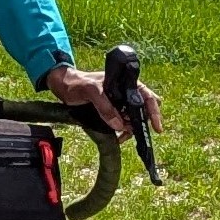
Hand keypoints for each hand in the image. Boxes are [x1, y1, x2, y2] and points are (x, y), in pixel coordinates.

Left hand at [45, 65, 163, 138]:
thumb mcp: (91, 91)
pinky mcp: (110, 113)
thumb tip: (119, 125)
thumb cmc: (77, 82)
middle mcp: (125, 94)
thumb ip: (105, 106)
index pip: (147, 96)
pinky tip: (116, 137)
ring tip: (120, 136)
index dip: (154, 111)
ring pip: (132, 120)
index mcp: (125, 83)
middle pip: (143, 110)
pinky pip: (121, 124)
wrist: (62, 86)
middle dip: (141, 123)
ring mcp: (118, 104)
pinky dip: (121, 132)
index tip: (157, 127)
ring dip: (130, 130)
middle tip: (134, 133)